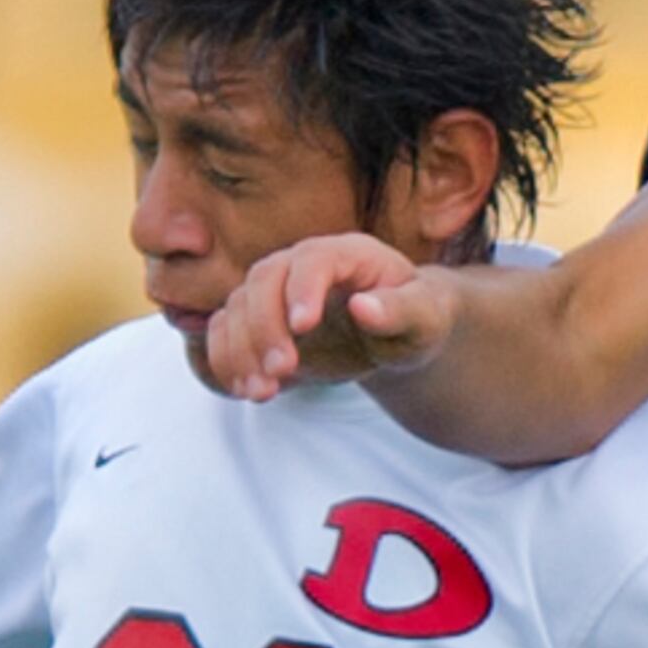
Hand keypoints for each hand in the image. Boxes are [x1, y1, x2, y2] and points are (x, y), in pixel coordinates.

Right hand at [202, 232, 463, 406]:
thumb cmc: (414, 321)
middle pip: (263, 280)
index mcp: (346, 254)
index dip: (303, 288)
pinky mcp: (258, 325)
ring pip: (236, 308)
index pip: (313, 259)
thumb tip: (364, 306)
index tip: (304, 327)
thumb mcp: (423, 318)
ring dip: (240, 352)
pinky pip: (223, 335)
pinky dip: (225, 362)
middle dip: (265, 327)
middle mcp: (301, 266)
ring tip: (261, 393)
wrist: (394, 334)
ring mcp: (275, 294)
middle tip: (282, 371)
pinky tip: (245, 391)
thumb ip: (401, 311)